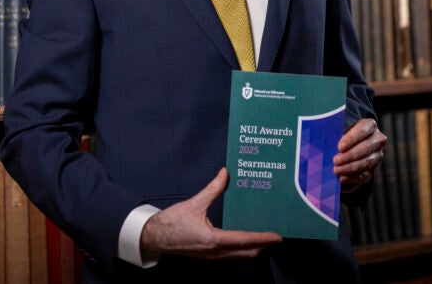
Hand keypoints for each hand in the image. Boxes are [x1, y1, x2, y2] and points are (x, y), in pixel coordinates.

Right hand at [140, 168, 282, 260]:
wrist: (154, 237)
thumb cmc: (171, 222)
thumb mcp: (194, 203)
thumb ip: (212, 189)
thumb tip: (225, 174)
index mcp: (213, 240)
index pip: (245, 240)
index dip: (263, 238)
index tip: (277, 236)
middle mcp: (215, 252)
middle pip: (247, 253)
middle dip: (263, 246)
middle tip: (276, 237)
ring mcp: (212, 256)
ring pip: (240, 256)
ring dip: (254, 248)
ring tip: (264, 237)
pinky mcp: (209, 255)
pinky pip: (231, 255)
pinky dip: (243, 249)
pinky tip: (245, 239)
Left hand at [333, 118, 386, 192]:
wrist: (351, 143)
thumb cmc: (342, 134)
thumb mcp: (340, 128)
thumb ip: (335, 132)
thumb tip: (325, 139)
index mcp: (370, 125)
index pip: (363, 130)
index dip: (352, 139)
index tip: (340, 147)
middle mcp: (377, 140)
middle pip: (366, 148)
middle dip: (350, 156)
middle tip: (335, 160)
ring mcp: (377, 156)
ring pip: (366, 163)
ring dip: (350, 168)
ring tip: (336, 170)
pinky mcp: (372, 169)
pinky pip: (365, 176)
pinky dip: (352, 178)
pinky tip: (342, 179)